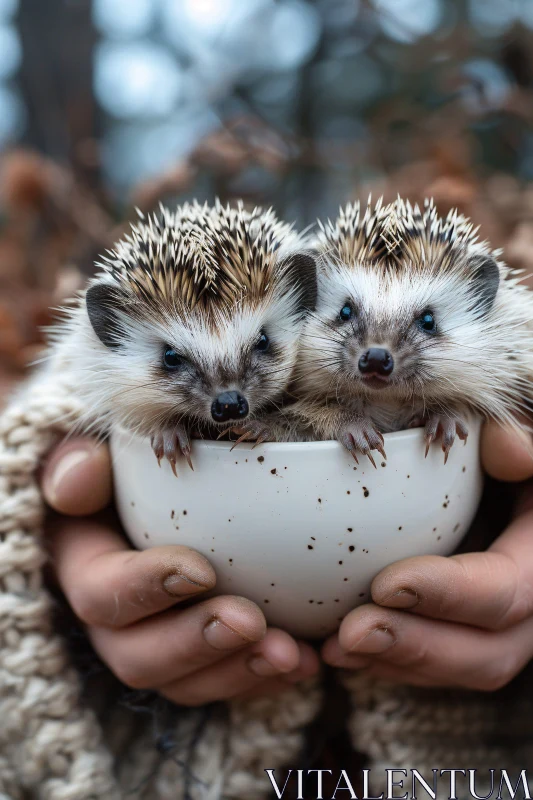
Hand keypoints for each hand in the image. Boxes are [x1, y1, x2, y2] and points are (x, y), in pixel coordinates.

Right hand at [42, 438, 318, 704]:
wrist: (145, 502)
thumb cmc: (123, 477)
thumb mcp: (90, 460)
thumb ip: (76, 463)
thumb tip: (84, 472)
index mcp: (85, 570)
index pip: (100, 592)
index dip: (146, 588)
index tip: (201, 570)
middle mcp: (114, 623)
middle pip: (140, 656)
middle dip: (198, 644)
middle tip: (251, 622)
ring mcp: (157, 646)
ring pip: (187, 682)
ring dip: (239, 671)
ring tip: (290, 654)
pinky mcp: (200, 658)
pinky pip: (226, 683)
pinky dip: (268, 677)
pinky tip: (308, 661)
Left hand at [322, 422, 532, 689]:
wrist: (506, 498)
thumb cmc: (511, 467)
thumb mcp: (523, 450)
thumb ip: (520, 445)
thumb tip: (503, 447)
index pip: (505, 590)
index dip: (448, 594)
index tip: (385, 584)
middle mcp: (531, 609)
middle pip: (486, 653)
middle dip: (414, 647)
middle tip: (350, 633)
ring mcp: (502, 629)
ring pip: (457, 669)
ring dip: (394, 663)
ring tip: (334, 648)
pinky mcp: (469, 634)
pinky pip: (437, 667)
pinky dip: (390, 663)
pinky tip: (339, 649)